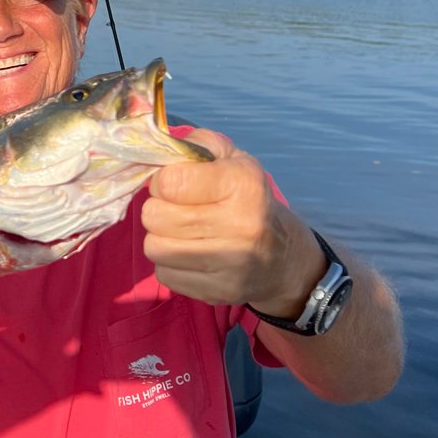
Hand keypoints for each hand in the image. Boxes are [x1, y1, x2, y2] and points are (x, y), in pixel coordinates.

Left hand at [141, 129, 323, 312]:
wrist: (282, 257)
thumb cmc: (247, 199)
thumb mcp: (232, 159)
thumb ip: (197, 144)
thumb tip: (157, 146)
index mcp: (243, 185)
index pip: (169, 182)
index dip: (163, 181)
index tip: (175, 184)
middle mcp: (240, 226)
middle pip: (155, 217)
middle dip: (158, 209)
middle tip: (176, 209)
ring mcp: (230, 264)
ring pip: (154, 248)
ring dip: (160, 238)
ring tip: (181, 232)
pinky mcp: (218, 292)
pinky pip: (164, 275)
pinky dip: (169, 264)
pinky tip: (190, 255)